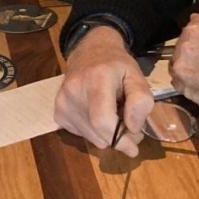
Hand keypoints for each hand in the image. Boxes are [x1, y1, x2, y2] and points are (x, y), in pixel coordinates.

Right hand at [55, 26, 154, 157]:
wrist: (89, 52)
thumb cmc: (116, 66)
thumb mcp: (136, 75)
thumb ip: (141, 100)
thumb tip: (132, 128)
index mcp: (96, 79)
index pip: (103, 121)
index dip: (120, 139)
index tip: (134, 147)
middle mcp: (74, 91)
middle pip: (98, 134)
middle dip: (118, 137)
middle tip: (127, 122)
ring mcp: (62, 102)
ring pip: (91, 138)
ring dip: (105, 133)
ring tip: (110, 112)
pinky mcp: (58, 112)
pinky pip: (81, 135)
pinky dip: (93, 130)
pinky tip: (96, 113)